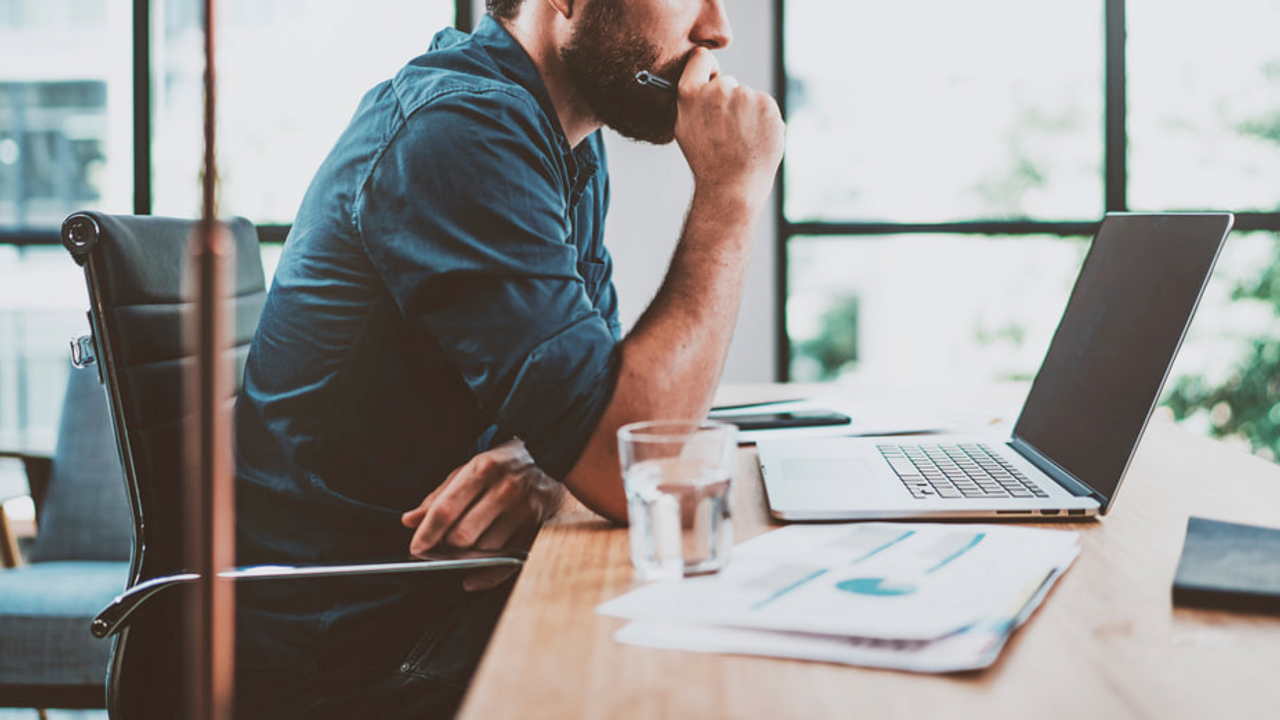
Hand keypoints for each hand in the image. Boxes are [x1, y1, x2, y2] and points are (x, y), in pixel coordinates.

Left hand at [401, 439, 565, 590]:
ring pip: (484, 550)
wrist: (551, 457)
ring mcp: (524, 510)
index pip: (447, 508)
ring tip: (469, 543)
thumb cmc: (504, 465)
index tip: (416, 548)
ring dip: (469, 554)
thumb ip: (439, 496)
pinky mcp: (538, 527)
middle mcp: (505, 489)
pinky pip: (506, 562)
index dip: (427, 532)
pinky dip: (486, 574)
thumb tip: (410, 521)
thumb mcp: (470, 470)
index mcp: (483, 469)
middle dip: (448, 546)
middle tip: (444, 543)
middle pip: (463, 535)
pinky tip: (472, 576)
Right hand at [674, 47, 784, 210]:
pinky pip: (765, 106)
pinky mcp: (767, 104)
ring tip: (741, 140)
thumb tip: (701, 81)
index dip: (707, 69)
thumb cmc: (707, 162)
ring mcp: (745, 96)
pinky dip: (764, 120)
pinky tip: (755, 140)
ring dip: (747, 113)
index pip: (701, 58)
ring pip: (748, 96)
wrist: (732, 186)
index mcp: (691, 93)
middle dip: (729, 100)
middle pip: (728, 82)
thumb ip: (691, 101)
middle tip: (727, 130)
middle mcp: (718, 89)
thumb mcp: (684, 128)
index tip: (712, 81)